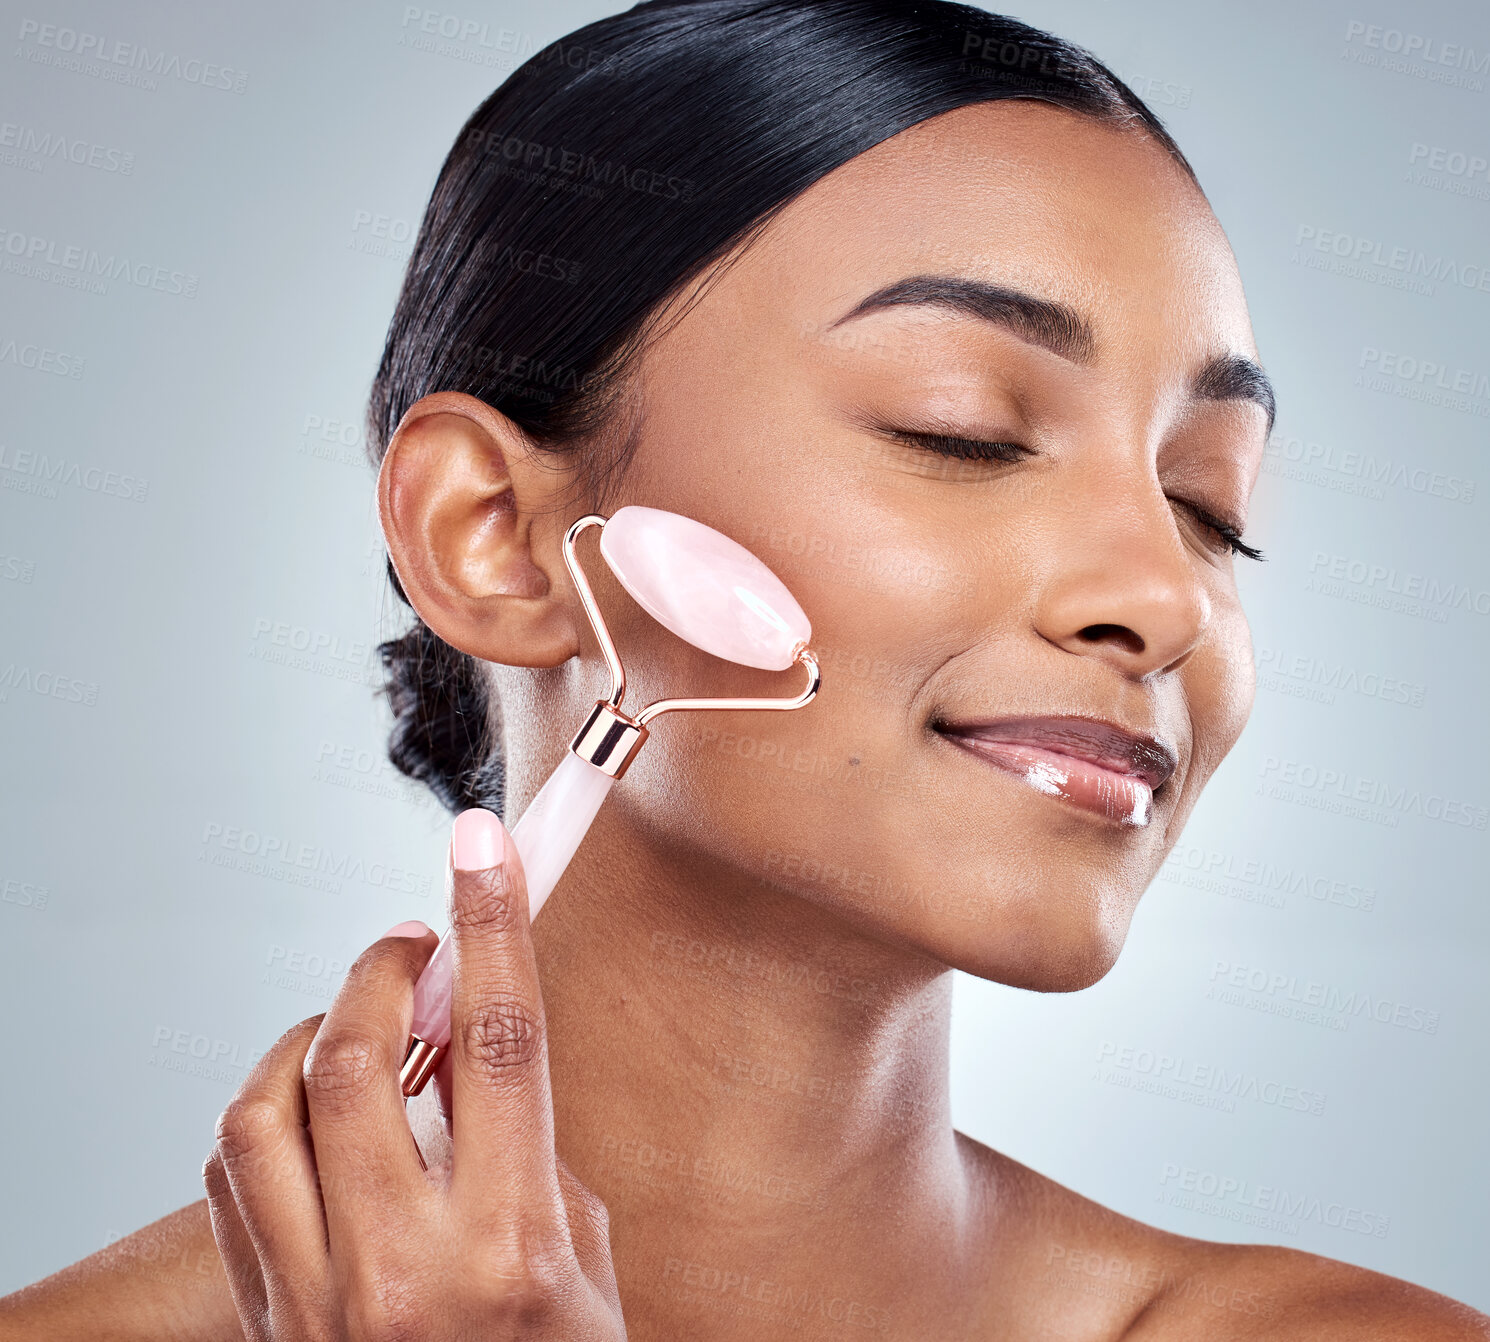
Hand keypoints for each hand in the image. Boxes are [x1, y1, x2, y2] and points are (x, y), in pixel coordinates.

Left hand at [202, 808, 625, 1338]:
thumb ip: (529, 1155)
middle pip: (357, 1062)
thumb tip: (467, 1059)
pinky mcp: (264, 1318)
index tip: (482, 843)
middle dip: (380, 969)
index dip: (491, 926)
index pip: (497, 1045)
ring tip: (360, 1024)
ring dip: (313, 1034)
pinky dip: (267, 1109)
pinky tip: (314, 1110)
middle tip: (412, 942)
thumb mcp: (584, 1272)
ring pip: (265, 1111)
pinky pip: (234, 1174)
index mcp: (509, 1252)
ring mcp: (315, 1303)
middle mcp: (401, 1273)